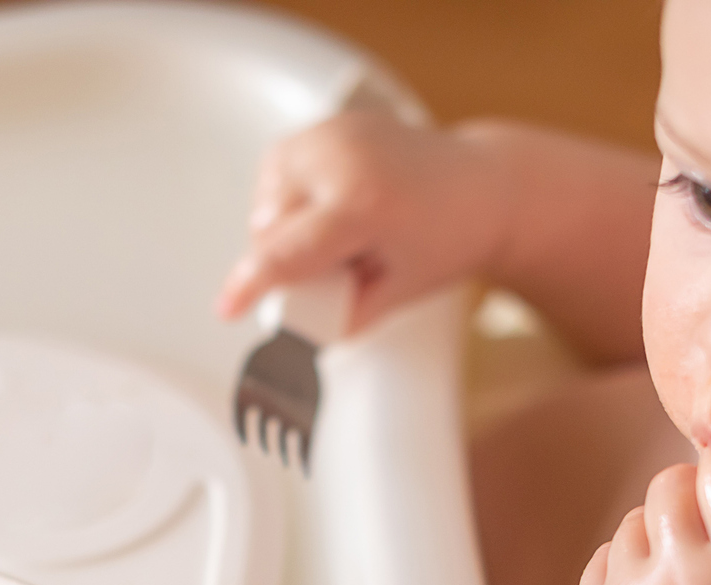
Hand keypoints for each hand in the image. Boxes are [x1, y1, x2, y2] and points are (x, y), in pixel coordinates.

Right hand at [215, 112, 513, 333]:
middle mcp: (343, 158)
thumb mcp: (398, 294)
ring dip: (282, 225)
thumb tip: (297, 334)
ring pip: (266, 196)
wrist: (483, 187)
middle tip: (341, 266)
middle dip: (285, 256)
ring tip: (337, 235)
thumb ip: (342, 317)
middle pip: (270, 225)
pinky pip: (278, 169)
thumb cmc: (449, 237)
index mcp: (364, 203)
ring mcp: (335, 134)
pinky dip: (288, 195)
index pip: (287, 250)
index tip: (227, 307)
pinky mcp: (329, 124)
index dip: (251, 284)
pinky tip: (326, 206)